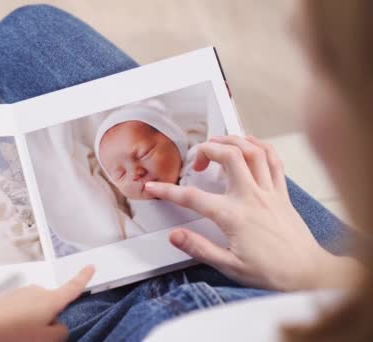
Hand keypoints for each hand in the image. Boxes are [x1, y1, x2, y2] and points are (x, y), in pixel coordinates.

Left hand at [0, 265, 93, 341]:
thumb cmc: (14, 334)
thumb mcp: (47, 340)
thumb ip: (61, 332)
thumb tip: (59, 325)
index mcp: (51, 300)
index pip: (73, 288)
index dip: (83, 278)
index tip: (90, 267)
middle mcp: (37, 292)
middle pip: (51, 305)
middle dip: (49, 319)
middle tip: (37, 337)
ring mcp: (20, 293)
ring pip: (33, 310)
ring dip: (30, 322)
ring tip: (18, 337)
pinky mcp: (5, 298)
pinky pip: (18, 311)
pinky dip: (16, 321)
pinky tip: (7, 333)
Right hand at [146, 135, 357, 290]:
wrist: (307, 273)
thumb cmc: (273, 272)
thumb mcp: (229, 266)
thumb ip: (199, 248)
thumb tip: (175, 236)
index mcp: (234, 217)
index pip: (193, 198)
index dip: (168, 191)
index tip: (153, 187)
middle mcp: (252, 198)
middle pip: (228, 157)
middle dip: (207, 150)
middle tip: (195, 160)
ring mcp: (269, 192)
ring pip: (252, 151)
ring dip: (232, 140)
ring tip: (217, 142)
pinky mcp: (282, 193)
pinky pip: (273, 160)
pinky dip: (260, 145)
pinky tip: (249, 143)